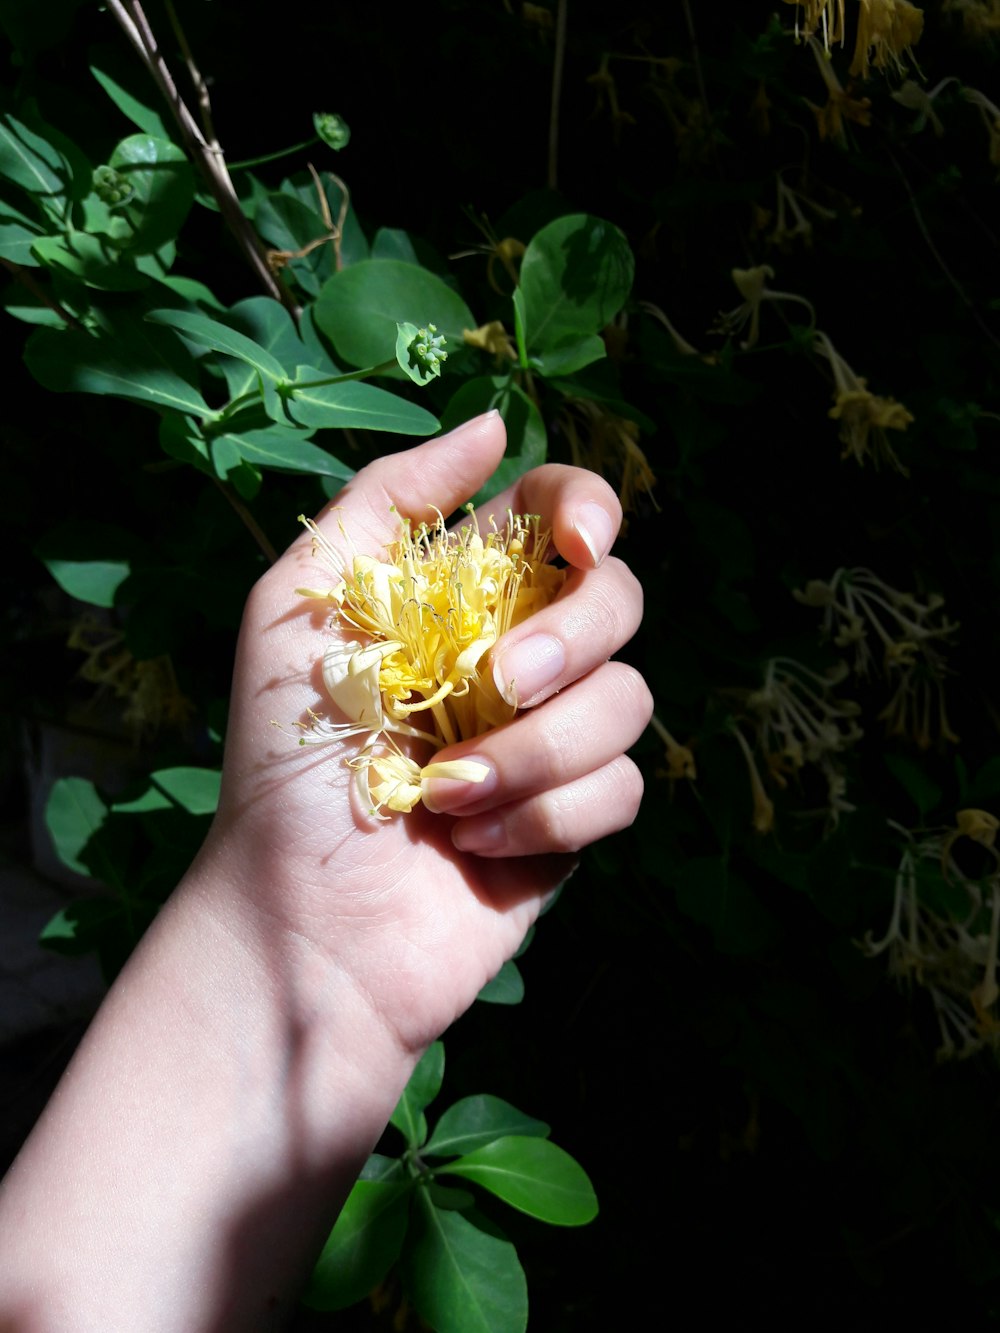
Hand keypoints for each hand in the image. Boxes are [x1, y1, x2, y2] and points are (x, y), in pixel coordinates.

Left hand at [210, 411, 649, 1053]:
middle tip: (496, 686)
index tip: (577, 542)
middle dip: (569, 640)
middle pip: (621, 598)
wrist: (302, 922)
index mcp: (460, 597)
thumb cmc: (283, 763)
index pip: (562, 516)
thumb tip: (495, 425)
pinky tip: (475, 846)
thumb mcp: (297, 607)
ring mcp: (552, 739)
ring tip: (446, 798)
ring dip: (536, 752)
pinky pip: (620, 788)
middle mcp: (519, 656)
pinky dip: (545, 817)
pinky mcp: (575, 819)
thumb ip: (387, 502)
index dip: (590, 509)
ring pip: (629, 700)